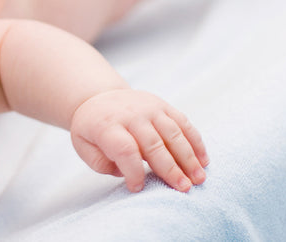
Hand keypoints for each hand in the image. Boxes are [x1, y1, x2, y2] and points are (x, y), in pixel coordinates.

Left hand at [70, 89, 208, 192]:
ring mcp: (149, 108)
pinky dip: (195, 142)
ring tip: (199, 178)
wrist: (99, 97)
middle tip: (183, 188)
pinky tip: (203, 160)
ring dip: (188, 157)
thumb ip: (99, 162)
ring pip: (173, 133)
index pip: (124, 149)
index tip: (137, 188)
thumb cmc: (92, 128)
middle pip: (153, 143)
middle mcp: (131, 115)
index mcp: (107, 125)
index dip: (133, 171)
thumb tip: (124, 172)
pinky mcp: (163, 106)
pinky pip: (183, 123)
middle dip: (170, 168)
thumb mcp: (82, 145)